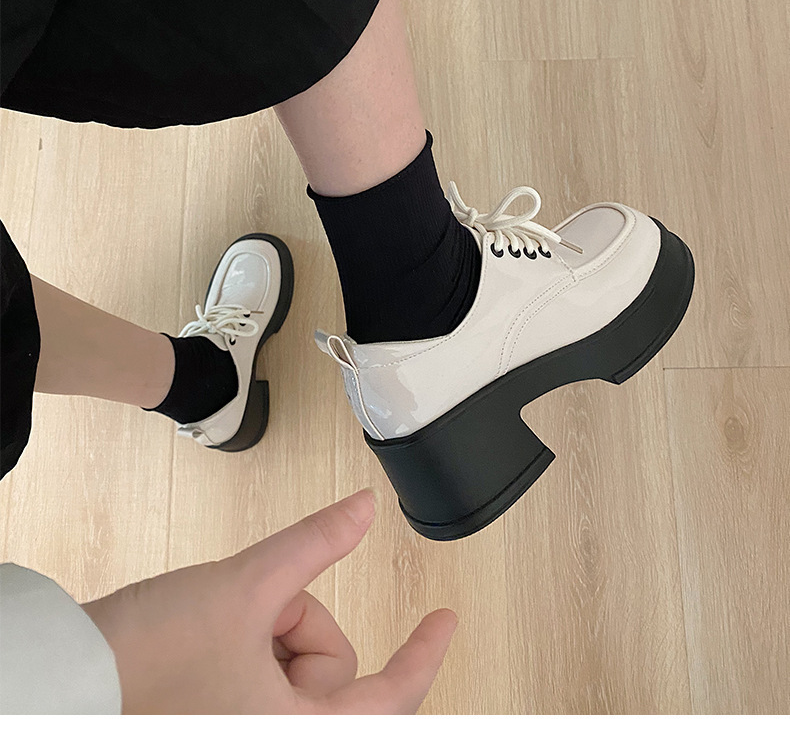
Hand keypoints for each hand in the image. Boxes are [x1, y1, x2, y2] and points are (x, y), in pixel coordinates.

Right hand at [81, 489, 455, 713]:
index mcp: (293, 732)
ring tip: (221, 623)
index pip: (390, 700)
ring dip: (270, 626)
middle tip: (252, 610)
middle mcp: (274, 735)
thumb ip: (315, 545)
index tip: (444, 622)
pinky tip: (214, 631)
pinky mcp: (225, 715)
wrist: (75, 675)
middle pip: (331, 667)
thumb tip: (362, 511)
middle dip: (297, 620)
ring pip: (298, 665)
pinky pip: (270, 672)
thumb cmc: (147, 656)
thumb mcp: (247, 585)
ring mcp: (248, 725)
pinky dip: (254, 639)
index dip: (424, 654)